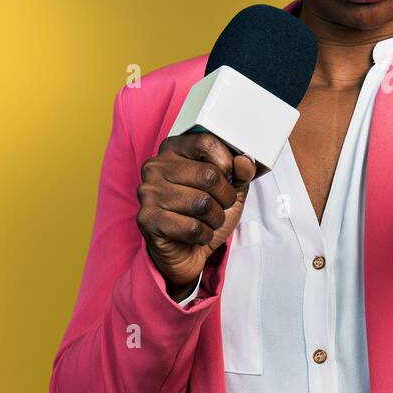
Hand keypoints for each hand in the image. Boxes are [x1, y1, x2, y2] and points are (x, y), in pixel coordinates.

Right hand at [136, 132, 255, 293]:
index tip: (228, 176)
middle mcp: (155, 166)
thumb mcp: (229, 189)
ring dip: (216, 219)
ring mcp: (148, 192)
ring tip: (207, 221)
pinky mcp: (147, 219)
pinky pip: (192, 227)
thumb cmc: (204, 214)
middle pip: (209, 175)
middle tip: (220, 206)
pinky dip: (204, 235)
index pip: (206, 141)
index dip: (227, 162)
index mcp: (173, 149)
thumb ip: (240, 172)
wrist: (185, 251)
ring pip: (202, 204)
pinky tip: (195, 234)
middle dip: (226, 197)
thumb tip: (245, 161)